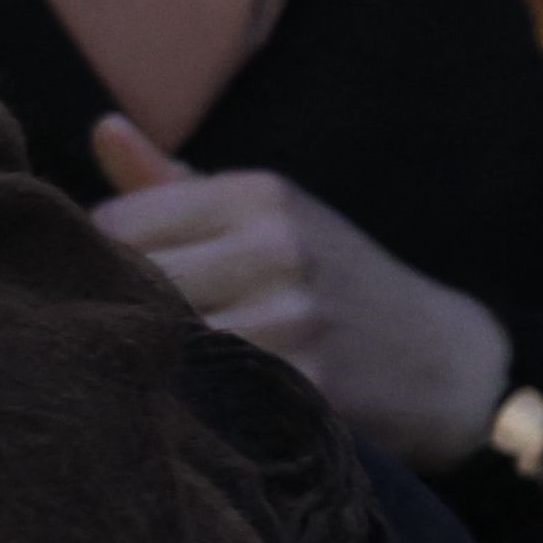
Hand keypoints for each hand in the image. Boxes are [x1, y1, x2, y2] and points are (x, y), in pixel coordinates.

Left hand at [89, 116, 514, 473]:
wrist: (449, 364)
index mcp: (258, 194)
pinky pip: (210, 397)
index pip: (118, 222)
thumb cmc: (335, 285)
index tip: (99, 293)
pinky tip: (188, 413)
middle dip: (110, 315)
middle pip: (133, 283)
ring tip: (142, 380)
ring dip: (142, 366)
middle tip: (108, 345)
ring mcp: (294, 317)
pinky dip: (187, 407)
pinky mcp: (309, 386)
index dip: (94, 264)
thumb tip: (102, 130)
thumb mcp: (270, 217)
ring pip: (164, 341)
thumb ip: (175, 186)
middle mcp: (276, 245)